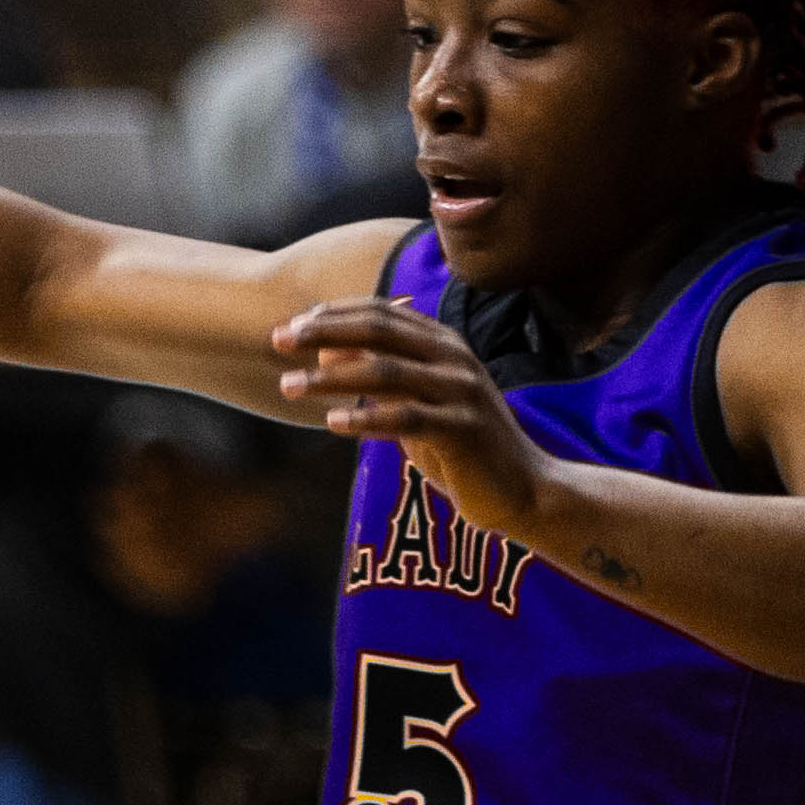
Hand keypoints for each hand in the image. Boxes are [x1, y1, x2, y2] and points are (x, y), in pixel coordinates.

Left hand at [275, 296, 551, 538]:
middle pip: (378, 331)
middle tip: (279, 340)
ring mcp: (460, 392)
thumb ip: (378, 380)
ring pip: (384, 372)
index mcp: (444, 344)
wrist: (526, 492)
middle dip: (323, 332)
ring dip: (330, 377)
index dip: (333, 315)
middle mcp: (454, 358)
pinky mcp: (462, 429)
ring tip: (289, 386)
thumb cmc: (463, 450)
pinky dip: (365, 418)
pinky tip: (333, 421)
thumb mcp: (417, 407)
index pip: (381, 312)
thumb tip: (324, 353)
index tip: (291, 326)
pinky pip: (405, 418)